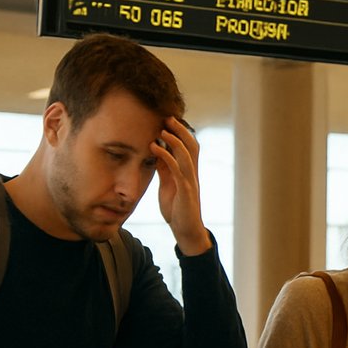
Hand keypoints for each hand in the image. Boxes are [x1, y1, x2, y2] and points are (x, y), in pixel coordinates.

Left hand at [150, 116, 210, 254]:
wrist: (186, 230)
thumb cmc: (177, 209)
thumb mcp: (168, 185)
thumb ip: (164, 169)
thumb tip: (156, 152)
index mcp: (189, 171)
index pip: (189, 146)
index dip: (181, 132)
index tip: (168, 120)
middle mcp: (192, 173)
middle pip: (192, 145)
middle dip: (181, 130)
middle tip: (168, 117)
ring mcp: (191, 181)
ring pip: (187, 154)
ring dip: (175, 140)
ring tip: (162, 129)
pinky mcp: (186, 191)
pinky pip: (177, 169)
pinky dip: (166, 156)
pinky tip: (154, 148)